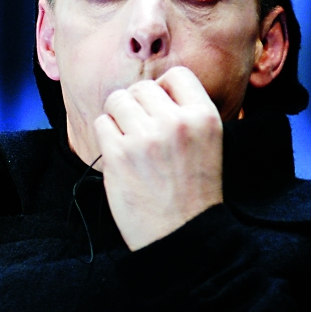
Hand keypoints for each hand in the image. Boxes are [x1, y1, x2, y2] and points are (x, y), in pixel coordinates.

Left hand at [94, 66, 224, 250]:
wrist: (182, 236)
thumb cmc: (193, 193)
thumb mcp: (209, 145)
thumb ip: (186, 114)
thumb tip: (153, 90)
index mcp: (204, 117)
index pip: (178, 75)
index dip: (165, 89)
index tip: (161, 110)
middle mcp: (176, 122)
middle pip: (142, 87)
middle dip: (137, 106)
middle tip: (141, 132)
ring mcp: (146, 138)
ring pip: (117, 100)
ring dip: (118, 118)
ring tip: (129, 141)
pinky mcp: (119, 155)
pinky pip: (102, 124)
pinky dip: (107, 137)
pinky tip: (120, 156)